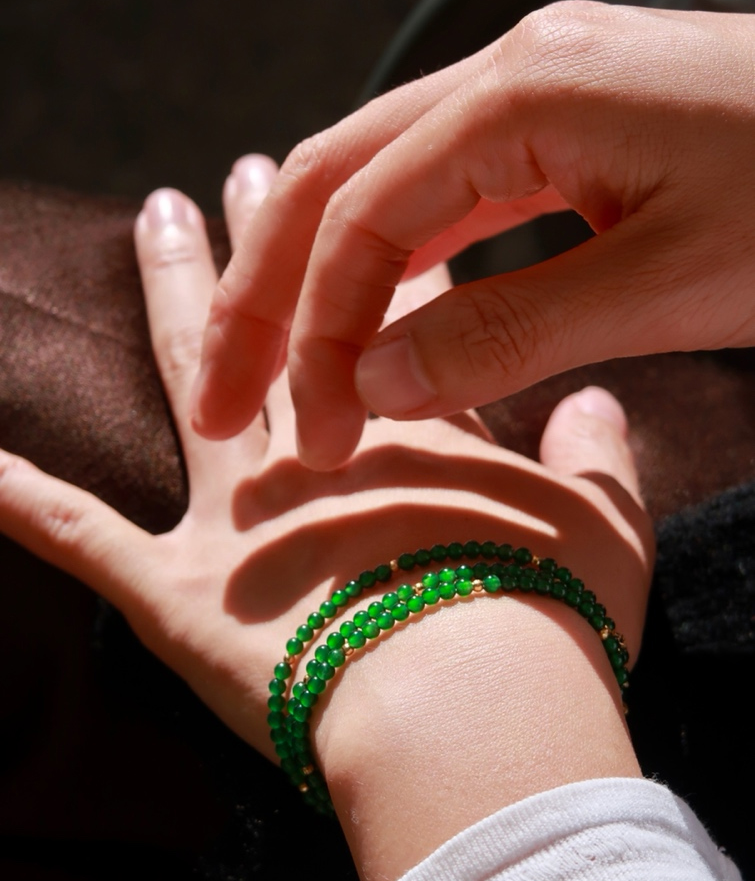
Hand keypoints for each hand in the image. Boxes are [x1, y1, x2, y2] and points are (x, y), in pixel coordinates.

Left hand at [0, 157, 652, 777]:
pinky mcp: (182, 593)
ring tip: (153, 216)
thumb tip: (594, 403)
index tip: (367, 211)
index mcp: (414, 433)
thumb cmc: (547, 619)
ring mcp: (239, 515)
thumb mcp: (606, 528)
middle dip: (259, 242)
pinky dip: (28, 500)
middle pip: (282, 319)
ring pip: (192, 376)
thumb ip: (598, 456)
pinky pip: (85, 538)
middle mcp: (317, 448)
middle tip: (234, 172)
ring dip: (169, 293)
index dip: (380, 261)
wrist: (472, 707)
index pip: (391, 319)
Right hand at [192, 3, 754, 469]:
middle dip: (270, 300)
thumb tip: (372, 382)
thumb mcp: (668, 283)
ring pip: (378, 186)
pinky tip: (367, 322)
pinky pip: (442, 196)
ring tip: (276, 379)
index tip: (306, 440)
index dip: (314, 332)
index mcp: (526, 93)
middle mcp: (510, 75)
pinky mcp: (560, 131)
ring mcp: (534, 95)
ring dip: (319, 285)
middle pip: (336, 183)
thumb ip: (508, 331)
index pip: (363, 215)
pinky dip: (390, 268)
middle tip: (222, 404)